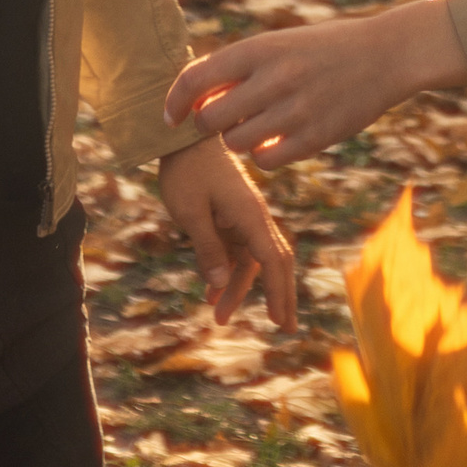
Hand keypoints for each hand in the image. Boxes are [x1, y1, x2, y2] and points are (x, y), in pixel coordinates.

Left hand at [157, 138, 298, 330]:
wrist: (182, 136)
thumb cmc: (186, 170)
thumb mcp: (190, 212)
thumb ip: (207, 248)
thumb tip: (220, 284)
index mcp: (249, 215)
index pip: (272, 261)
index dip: (278, 293)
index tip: (280, 322)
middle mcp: (254, 217)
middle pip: (274, 262)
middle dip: (278, 296)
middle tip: (284, 329)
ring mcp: (243, 216)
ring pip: (251, 260)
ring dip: (239, 289)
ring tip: (219, 318)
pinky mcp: (230, 215)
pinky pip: (236, 250)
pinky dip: (227, 272)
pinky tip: (211, 292)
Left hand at [166, 0, 466, 166]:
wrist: (385, 55)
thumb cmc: (324, 48)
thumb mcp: (280, 44)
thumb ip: (240, 68)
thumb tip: (196, 99)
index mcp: (260, 48)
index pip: (195, 79)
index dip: (174, 102)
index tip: (170, 117)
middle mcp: (273, 78)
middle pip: (210, 118)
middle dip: (209, 124)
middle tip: (222, 121)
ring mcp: (294, 110)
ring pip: (236, 143)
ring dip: (238, 140)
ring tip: (256, 126)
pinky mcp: (314, 137)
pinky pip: (266, 160)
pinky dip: (264, 155)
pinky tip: (277, 140)